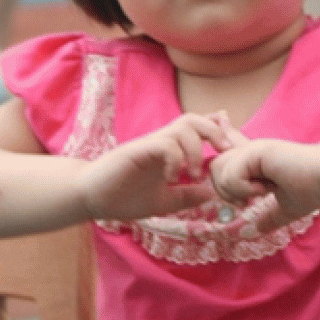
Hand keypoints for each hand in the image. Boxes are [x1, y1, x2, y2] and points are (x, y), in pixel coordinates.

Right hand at [76, 113, 235, 220]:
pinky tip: (172, 178)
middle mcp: (162, 142)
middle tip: (223, 154)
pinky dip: (176, 159)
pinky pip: (165, 144)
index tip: (228, 153)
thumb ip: (186, 196)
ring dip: (195, 149)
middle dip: (216, 132)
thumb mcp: (163, 201)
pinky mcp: (136, 150)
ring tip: (193, 174)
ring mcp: (149, 144)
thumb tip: (211, 193)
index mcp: (170, 151)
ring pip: (183, 126)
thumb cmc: (123, 197)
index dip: (217, 134)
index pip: (198, 129)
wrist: (91, 198)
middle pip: (194, 119)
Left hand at [210, 139, 319, 232]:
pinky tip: (266, 187)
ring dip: (235, 189)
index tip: (247, 200)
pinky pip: (231, 174)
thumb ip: (267, 219)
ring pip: (217, 170)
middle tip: (249, 199)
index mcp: (253, 163)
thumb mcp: (285, 209)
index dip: (226, 188)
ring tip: (260, 192)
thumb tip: (252, 233)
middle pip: (213, 169)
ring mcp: (251, 150)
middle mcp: (249, 153)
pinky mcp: (256, 151)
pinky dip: (244, 188)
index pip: (220, 171)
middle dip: (225, 191)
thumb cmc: (312, 189)